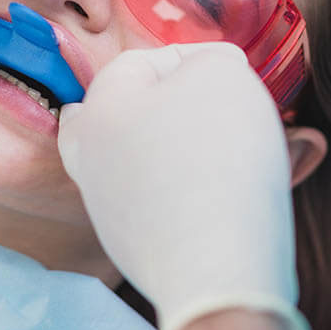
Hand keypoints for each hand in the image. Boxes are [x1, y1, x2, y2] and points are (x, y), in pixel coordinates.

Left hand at [58, 43, 314, 329]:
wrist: (218, 270)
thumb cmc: (218, 160)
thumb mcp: (224, 74)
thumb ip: (211, 60)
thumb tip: (209, 70)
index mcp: (99, 108)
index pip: (145, 61)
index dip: (198, 59)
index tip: (239, 74)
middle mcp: (91, 159)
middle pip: (124, 115)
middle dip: (170, 107)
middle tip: (214, 112)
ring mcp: (109, 210)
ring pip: (143, 162)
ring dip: (182, 152)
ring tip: (234, 156)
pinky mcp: (136, 251)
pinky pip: (163, 205)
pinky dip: (189, 195)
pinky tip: (227, 199)